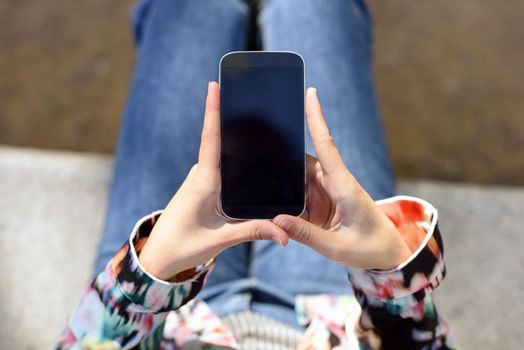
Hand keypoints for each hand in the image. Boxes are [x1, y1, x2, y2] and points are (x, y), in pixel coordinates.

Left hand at [138, 82, 288, 279]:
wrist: (160, 256)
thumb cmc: (184, 246)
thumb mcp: (221, 239)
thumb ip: (253, 231)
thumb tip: (285, 233)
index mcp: (203, 182)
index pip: (210, 140)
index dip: (213, 111)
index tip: (214, 85)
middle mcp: (202, 174)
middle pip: (221, 141)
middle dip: (237, 120)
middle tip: (262, 100)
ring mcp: (202, 178)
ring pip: (223, 155)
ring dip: (240, 142)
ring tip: (267, 128)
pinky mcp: (205, 186)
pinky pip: (222, 166)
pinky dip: (236, 159)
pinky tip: (255, 160)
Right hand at [272, 88, 410, 269]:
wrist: (387, 254)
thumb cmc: (369, 248)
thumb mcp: (336, 247)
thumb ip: (306, 235)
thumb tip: (276, 221)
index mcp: (344, 186)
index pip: (326, 146)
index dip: (317, 118)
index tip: (311, 93)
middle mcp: (334, 183)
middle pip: (302, 161)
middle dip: (281, 154)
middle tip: (255, 145)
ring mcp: (328, 191)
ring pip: (296, 178)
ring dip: (281, 182)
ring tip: (257, 178)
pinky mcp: (323, 201)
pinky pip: (299, 194)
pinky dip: (286, 197)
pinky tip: (271, 201)